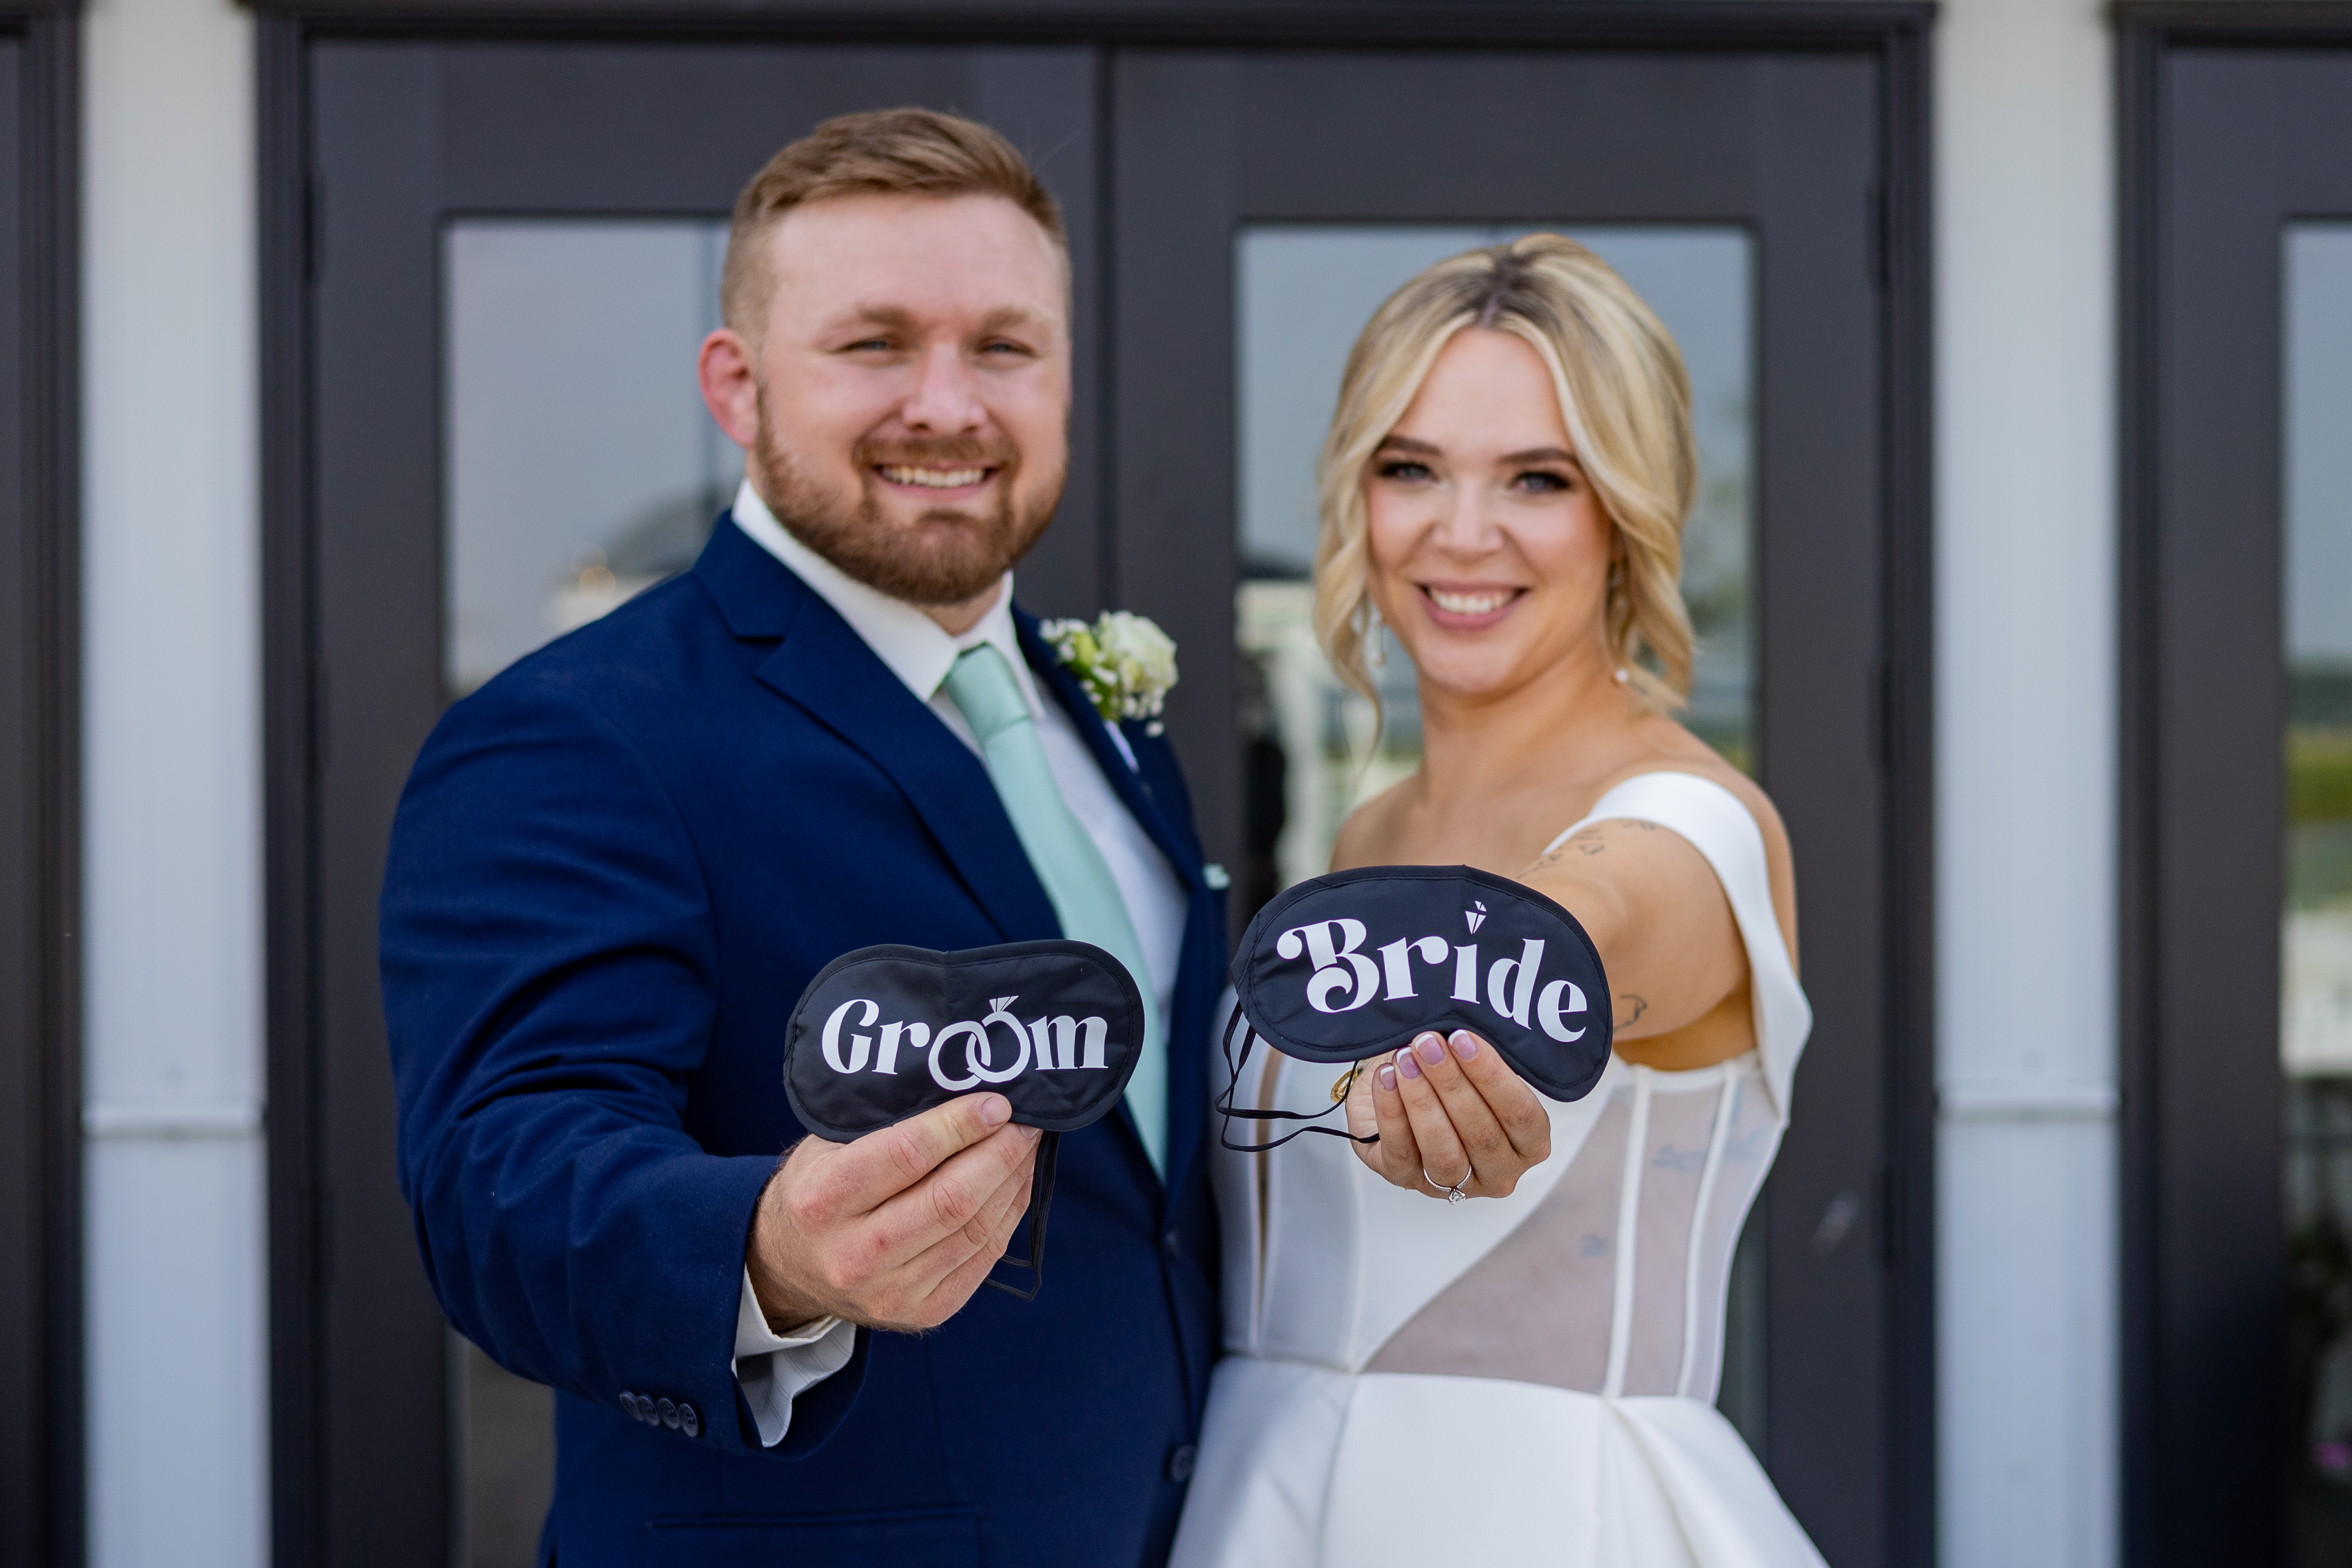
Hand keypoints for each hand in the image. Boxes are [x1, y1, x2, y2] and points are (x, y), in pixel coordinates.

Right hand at [745, 1092, 1041, 1331]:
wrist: (791, 1268)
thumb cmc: (818, 1190)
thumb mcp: (827, 1147)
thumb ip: (884, 1123)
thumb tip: (964, 1090)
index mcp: (825, 1200)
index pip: (907, 1155)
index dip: (961, 1125)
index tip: (997, 1103)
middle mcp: (855, 1254)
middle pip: (951, 1199)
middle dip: (999, 1154)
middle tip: (1026, 1122)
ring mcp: (891, 1292)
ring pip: (975, 1230)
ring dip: (1012, 1182)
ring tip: (1026, 1146)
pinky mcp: (922, 1312)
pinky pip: (983, 1258)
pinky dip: (1008, 1216)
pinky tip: (1016, 1184)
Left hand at [1343, 1030, 1550, 1198]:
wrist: (1393, 1097)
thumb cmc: (1447, 1081)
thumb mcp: (1472, 1065)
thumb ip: (1478, 1056)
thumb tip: (1464, 1030)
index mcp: (1529, 1144)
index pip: (1521, 1115)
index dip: (1492, 1076)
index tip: (1464, 1039)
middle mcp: (1497, 1172)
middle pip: (1481, 1133)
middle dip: (1451, 1082)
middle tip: (1429, 1044)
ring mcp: (1452, 1184)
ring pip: (1443, 1150)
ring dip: (1423, 1100)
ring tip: (1406, 1059)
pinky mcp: (1406, 1180)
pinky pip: (1401, 1151)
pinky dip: (1392, 1111)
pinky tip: (1386, 1078)